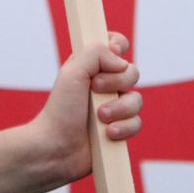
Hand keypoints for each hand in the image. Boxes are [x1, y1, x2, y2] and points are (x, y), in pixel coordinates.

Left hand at [32, 32, 141, 182]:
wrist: (56, 147)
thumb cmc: (60, 110)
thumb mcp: (73, 72)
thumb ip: (96, 54)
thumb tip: (122, 61)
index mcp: (91, 66)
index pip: (115, 44)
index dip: (119, 45)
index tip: (114, 50)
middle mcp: (104, 85)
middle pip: (132, 72)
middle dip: (117, 82)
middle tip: (94, 89)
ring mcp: (113, 107)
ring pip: (136, 100)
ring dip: (119, 109)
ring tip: (99, 117)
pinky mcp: (120, 128)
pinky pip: (137, 122)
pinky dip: (123, 127)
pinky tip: (107, 133)